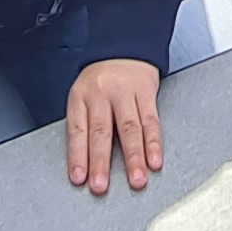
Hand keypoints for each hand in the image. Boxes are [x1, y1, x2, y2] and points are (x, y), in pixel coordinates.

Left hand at [66, 57, 163, 194]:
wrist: (125, 44)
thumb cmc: (101, 78)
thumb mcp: (83, 94)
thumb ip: (85, 124)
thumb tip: (85, 163)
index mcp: (80, 96)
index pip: (77, 130)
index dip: (78, 156)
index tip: (79, 179)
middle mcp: (101, 94)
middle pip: (101, 132)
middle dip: (101, 162)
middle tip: (101, 186)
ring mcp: (125, 93)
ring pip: (129, 129)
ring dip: (134, 158)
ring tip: (136, 180)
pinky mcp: (146, 92)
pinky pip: (150, 121)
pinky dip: (153, 143)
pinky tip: (154, 160)